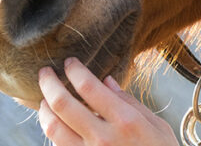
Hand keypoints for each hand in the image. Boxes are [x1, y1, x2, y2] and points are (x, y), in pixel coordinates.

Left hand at [38, 57, 179, 145]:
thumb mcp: (156, 125)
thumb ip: (130, 102)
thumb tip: (107, 81)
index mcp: (125, 120)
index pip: (88, 87)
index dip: (74, 70)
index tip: (69, 62)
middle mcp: (103, 138)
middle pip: (62, 104)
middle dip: (49, 83)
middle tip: (44, 73)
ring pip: (52, 128)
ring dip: (44, 109)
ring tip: (44, 99)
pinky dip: (52, 131)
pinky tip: (55, 123)